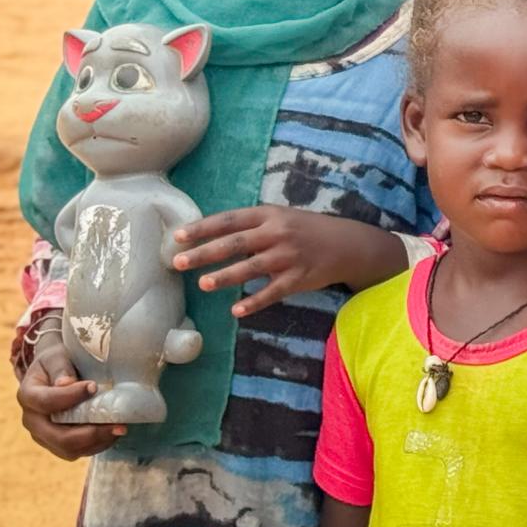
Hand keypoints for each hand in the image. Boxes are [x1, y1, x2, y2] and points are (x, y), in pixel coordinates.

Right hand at [16, 324, 126, 459]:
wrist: (55, 371)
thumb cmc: (57, 361)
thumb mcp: (57, 357)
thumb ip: (61, 368)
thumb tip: (66, 384)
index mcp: (28, 395)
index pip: (46, 402)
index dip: (70, 397)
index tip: (94, 386)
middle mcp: (31, 420)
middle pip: (58, 437)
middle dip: (91, 433)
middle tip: (119, 424)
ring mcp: (43, 435)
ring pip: (68, 450)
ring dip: (97, 442)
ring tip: (120, 428)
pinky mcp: (56, 443)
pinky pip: (76, 452)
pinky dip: (97, 445)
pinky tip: (113, 432)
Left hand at [175, 208, 405, 317]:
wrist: (348, 244)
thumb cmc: (307, 230)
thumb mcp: (281, 217)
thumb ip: (252, 225)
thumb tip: (212, 235)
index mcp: (270, 215)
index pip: (230, 220)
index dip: (203, 227)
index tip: (178, 236)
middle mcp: (278, 233)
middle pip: (235, 243)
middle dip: (205, 252)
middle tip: (179, 262)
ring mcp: (289, 256)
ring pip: (251, 268)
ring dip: (225, 276)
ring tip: (202, 284)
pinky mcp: (299, 278)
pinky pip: (272, 292)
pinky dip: (254, 302)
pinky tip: (236, 311)